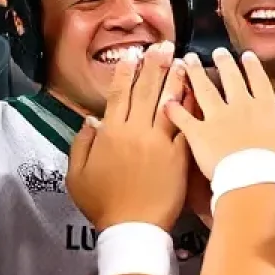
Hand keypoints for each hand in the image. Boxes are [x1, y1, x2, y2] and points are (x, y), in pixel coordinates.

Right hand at [68, 44, 189, 230]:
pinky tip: (197, 92)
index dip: (125, 72)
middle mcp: (136, 132)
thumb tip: (90, 121)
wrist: (134, 228)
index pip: (118, 94)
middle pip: (146, 91)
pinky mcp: (179, 155)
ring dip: (174, 79)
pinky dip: (191, 107)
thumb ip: (81, 145)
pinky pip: (186, 125)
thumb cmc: (103, 205)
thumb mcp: (77, 176)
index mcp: (111, 134)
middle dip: (154, 65)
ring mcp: (160, 142)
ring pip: (168, 103)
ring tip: (182, 59)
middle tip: (163, 45)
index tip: (132, 54)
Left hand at [167, 49, 274, 184]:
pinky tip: (167, 101)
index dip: (252, 67)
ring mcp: (217, 117)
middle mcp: (241, 106)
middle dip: (223, 62)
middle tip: (217, 51)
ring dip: (195, 73)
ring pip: (203, 89)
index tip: (246, 56)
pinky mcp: (199, 132)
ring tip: (188, 61)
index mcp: (266, 109)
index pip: (259, 81)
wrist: (254, 180)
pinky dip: (174, 109)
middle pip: (230, 78)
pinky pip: (183, 117)